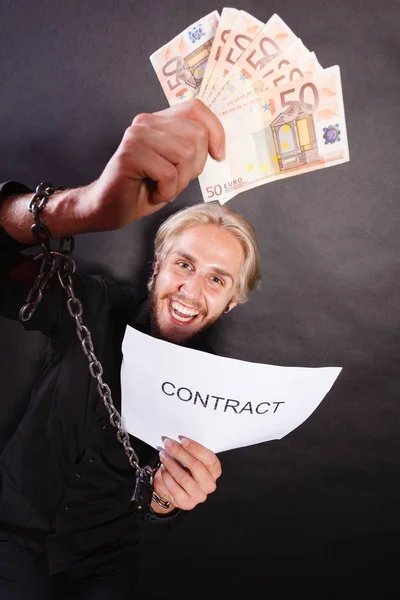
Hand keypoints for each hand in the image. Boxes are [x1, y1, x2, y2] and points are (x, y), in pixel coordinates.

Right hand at [85, 99, 225, 229]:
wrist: (109, 208)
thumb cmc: (144, 189)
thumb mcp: (177, 167)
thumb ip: (192, 149)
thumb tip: (219, 146)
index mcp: (159, 121)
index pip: (196, 108)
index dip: (215, 130)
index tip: (218, 155)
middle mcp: (146, 122)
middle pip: (197, 136)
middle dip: (195, 167)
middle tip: (175, 182)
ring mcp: (137, 136)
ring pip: (185, 154)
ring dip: (180, 182)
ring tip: (163, 188)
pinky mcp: (129, 155)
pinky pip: (168, 174)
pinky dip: (166, 192)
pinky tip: (153, 193)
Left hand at [151, 436, 221, 512]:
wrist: (174, 489)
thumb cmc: (184, 470)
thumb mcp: (190, 459)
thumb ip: (189, 451)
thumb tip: (179, 441)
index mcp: (214, 472)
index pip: (210, 459)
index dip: (196, 448)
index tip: (183, 440)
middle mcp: (209, 485)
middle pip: (196, 466)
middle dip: (180, 453)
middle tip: (169, 444)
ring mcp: (199, 496)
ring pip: (184, 478)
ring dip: (171, 464)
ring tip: (163, 456)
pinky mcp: (187, 503)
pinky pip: (175, 488)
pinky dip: (167, 477)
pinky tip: (163, 469)